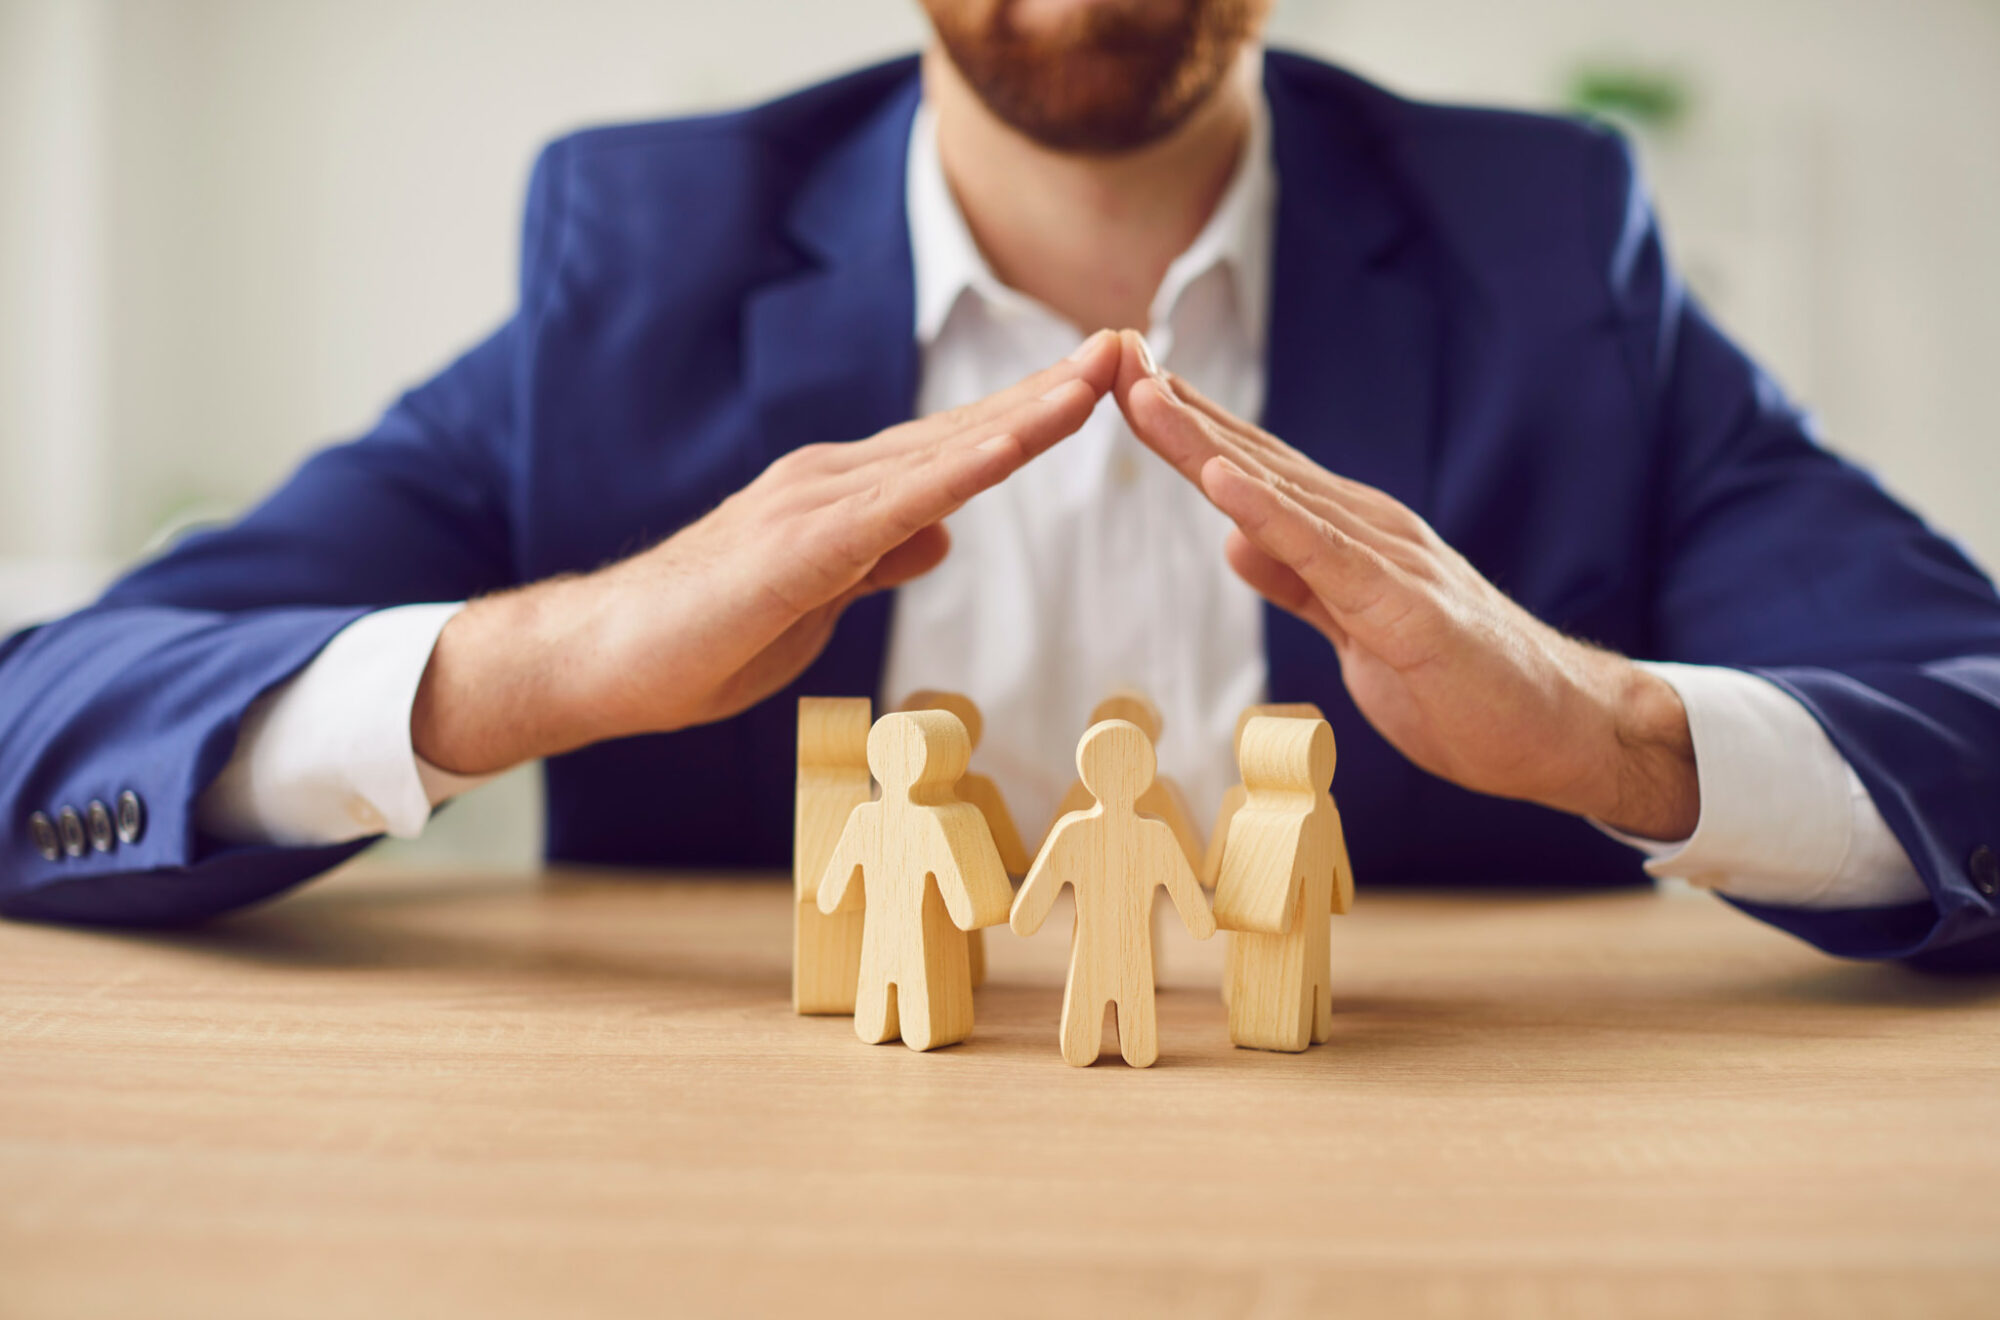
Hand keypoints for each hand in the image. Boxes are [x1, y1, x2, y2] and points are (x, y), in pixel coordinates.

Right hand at [412, 331, 1121, 773]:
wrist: (599, 661)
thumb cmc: (701, 639)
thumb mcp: (816, 599)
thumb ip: (875, 558)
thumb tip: (940, 534)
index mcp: (845, 498)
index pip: (956, 450)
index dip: (1031, 415)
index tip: (1101, 383)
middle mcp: (834, 480)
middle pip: (964, 430)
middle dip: (1051, 389)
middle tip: (1132, 340)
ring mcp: (815, 501)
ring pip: (944, 450)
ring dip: (1029, 410)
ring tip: (1104, 370)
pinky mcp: (799, 543)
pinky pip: (899, 500)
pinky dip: (966, 467)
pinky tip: (1020, 443)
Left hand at [1112, 332, 1696, 839]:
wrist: (1559, 728)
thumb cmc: (1460, 683)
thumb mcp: (1354, 629)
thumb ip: (1299, 580)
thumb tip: (1234, 540)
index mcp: (1348, 535)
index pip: (1250, 471)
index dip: (1182, 427)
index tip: (1120, 381)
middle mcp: (1365, 528)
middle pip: (1253, 460)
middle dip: (1177, 409)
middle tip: (1110, 352)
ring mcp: (1388, 560)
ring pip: (1280, 492)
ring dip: (1207, 442)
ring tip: (1145, 394)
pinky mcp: (1404, 608)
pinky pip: (1325, 556)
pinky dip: (1270, 517)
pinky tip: (1221, 485)